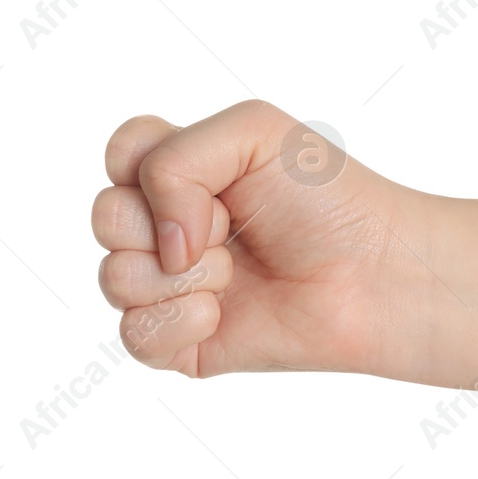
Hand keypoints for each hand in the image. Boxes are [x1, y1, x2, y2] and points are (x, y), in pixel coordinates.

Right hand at [92, 99, 442, 379]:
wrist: (371, 276)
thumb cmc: (326, 201)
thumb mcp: (250, 132)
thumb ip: (173, 157)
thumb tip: (162, 242)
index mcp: (180, 176)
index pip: (119, 158)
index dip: (152, 168)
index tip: (218, 185)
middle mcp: (169, 233)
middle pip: (106, 219)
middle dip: (165, 223)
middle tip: (232, 233)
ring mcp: (174, 292)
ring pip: (114, 280)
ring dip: (180, 276)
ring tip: (235, 276)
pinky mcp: (185, 346)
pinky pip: (134, 337)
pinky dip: (177, 321)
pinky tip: (220, 315)